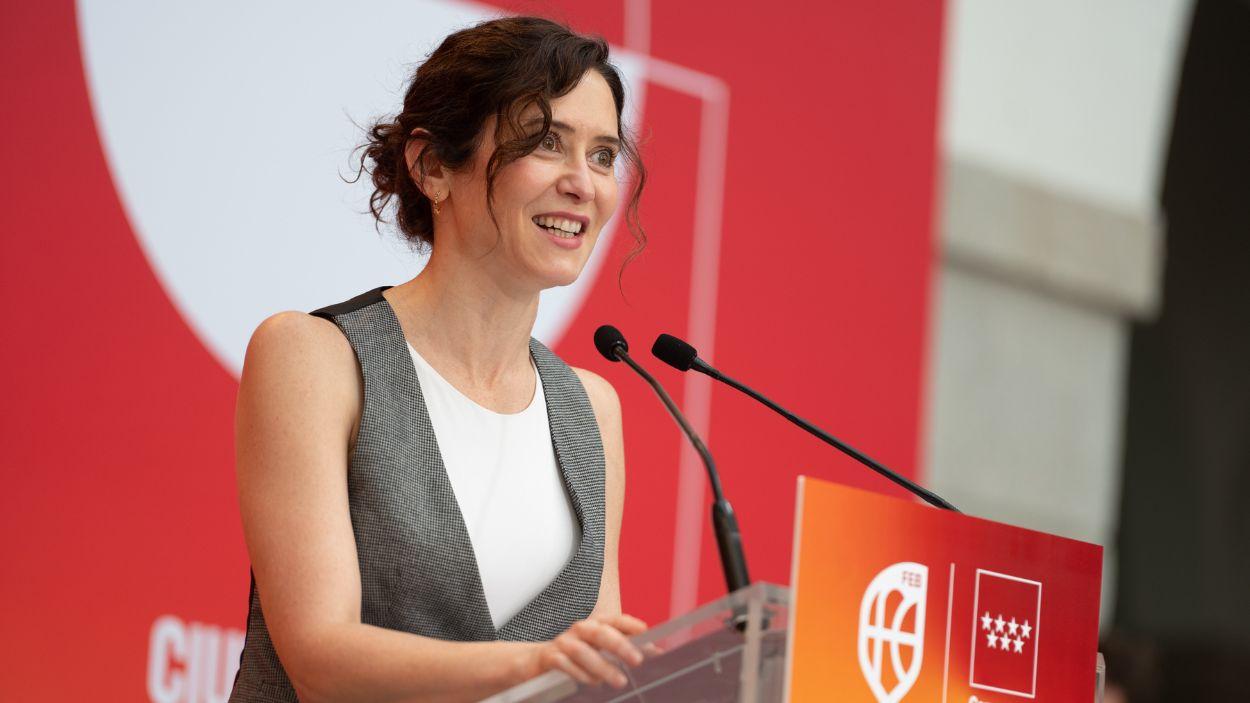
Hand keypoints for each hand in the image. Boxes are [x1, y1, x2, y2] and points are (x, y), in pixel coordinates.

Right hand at [528, 614, 647, 688]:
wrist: (535, 662)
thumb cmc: (574, 657)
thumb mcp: (599, 650)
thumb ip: (625, 649)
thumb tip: (656, 651)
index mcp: (593, 626)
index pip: (613, 620)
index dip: (629, 623)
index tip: (645, 631)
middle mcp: (579, 631)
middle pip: (600, 632)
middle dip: (619, 645)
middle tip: (637, 660)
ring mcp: (562, 643)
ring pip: (582, 650)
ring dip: (602, 666)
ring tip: (619, 681)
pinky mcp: (548, 658)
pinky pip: (564, 664)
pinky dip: (579, 673)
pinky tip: (591, 683)